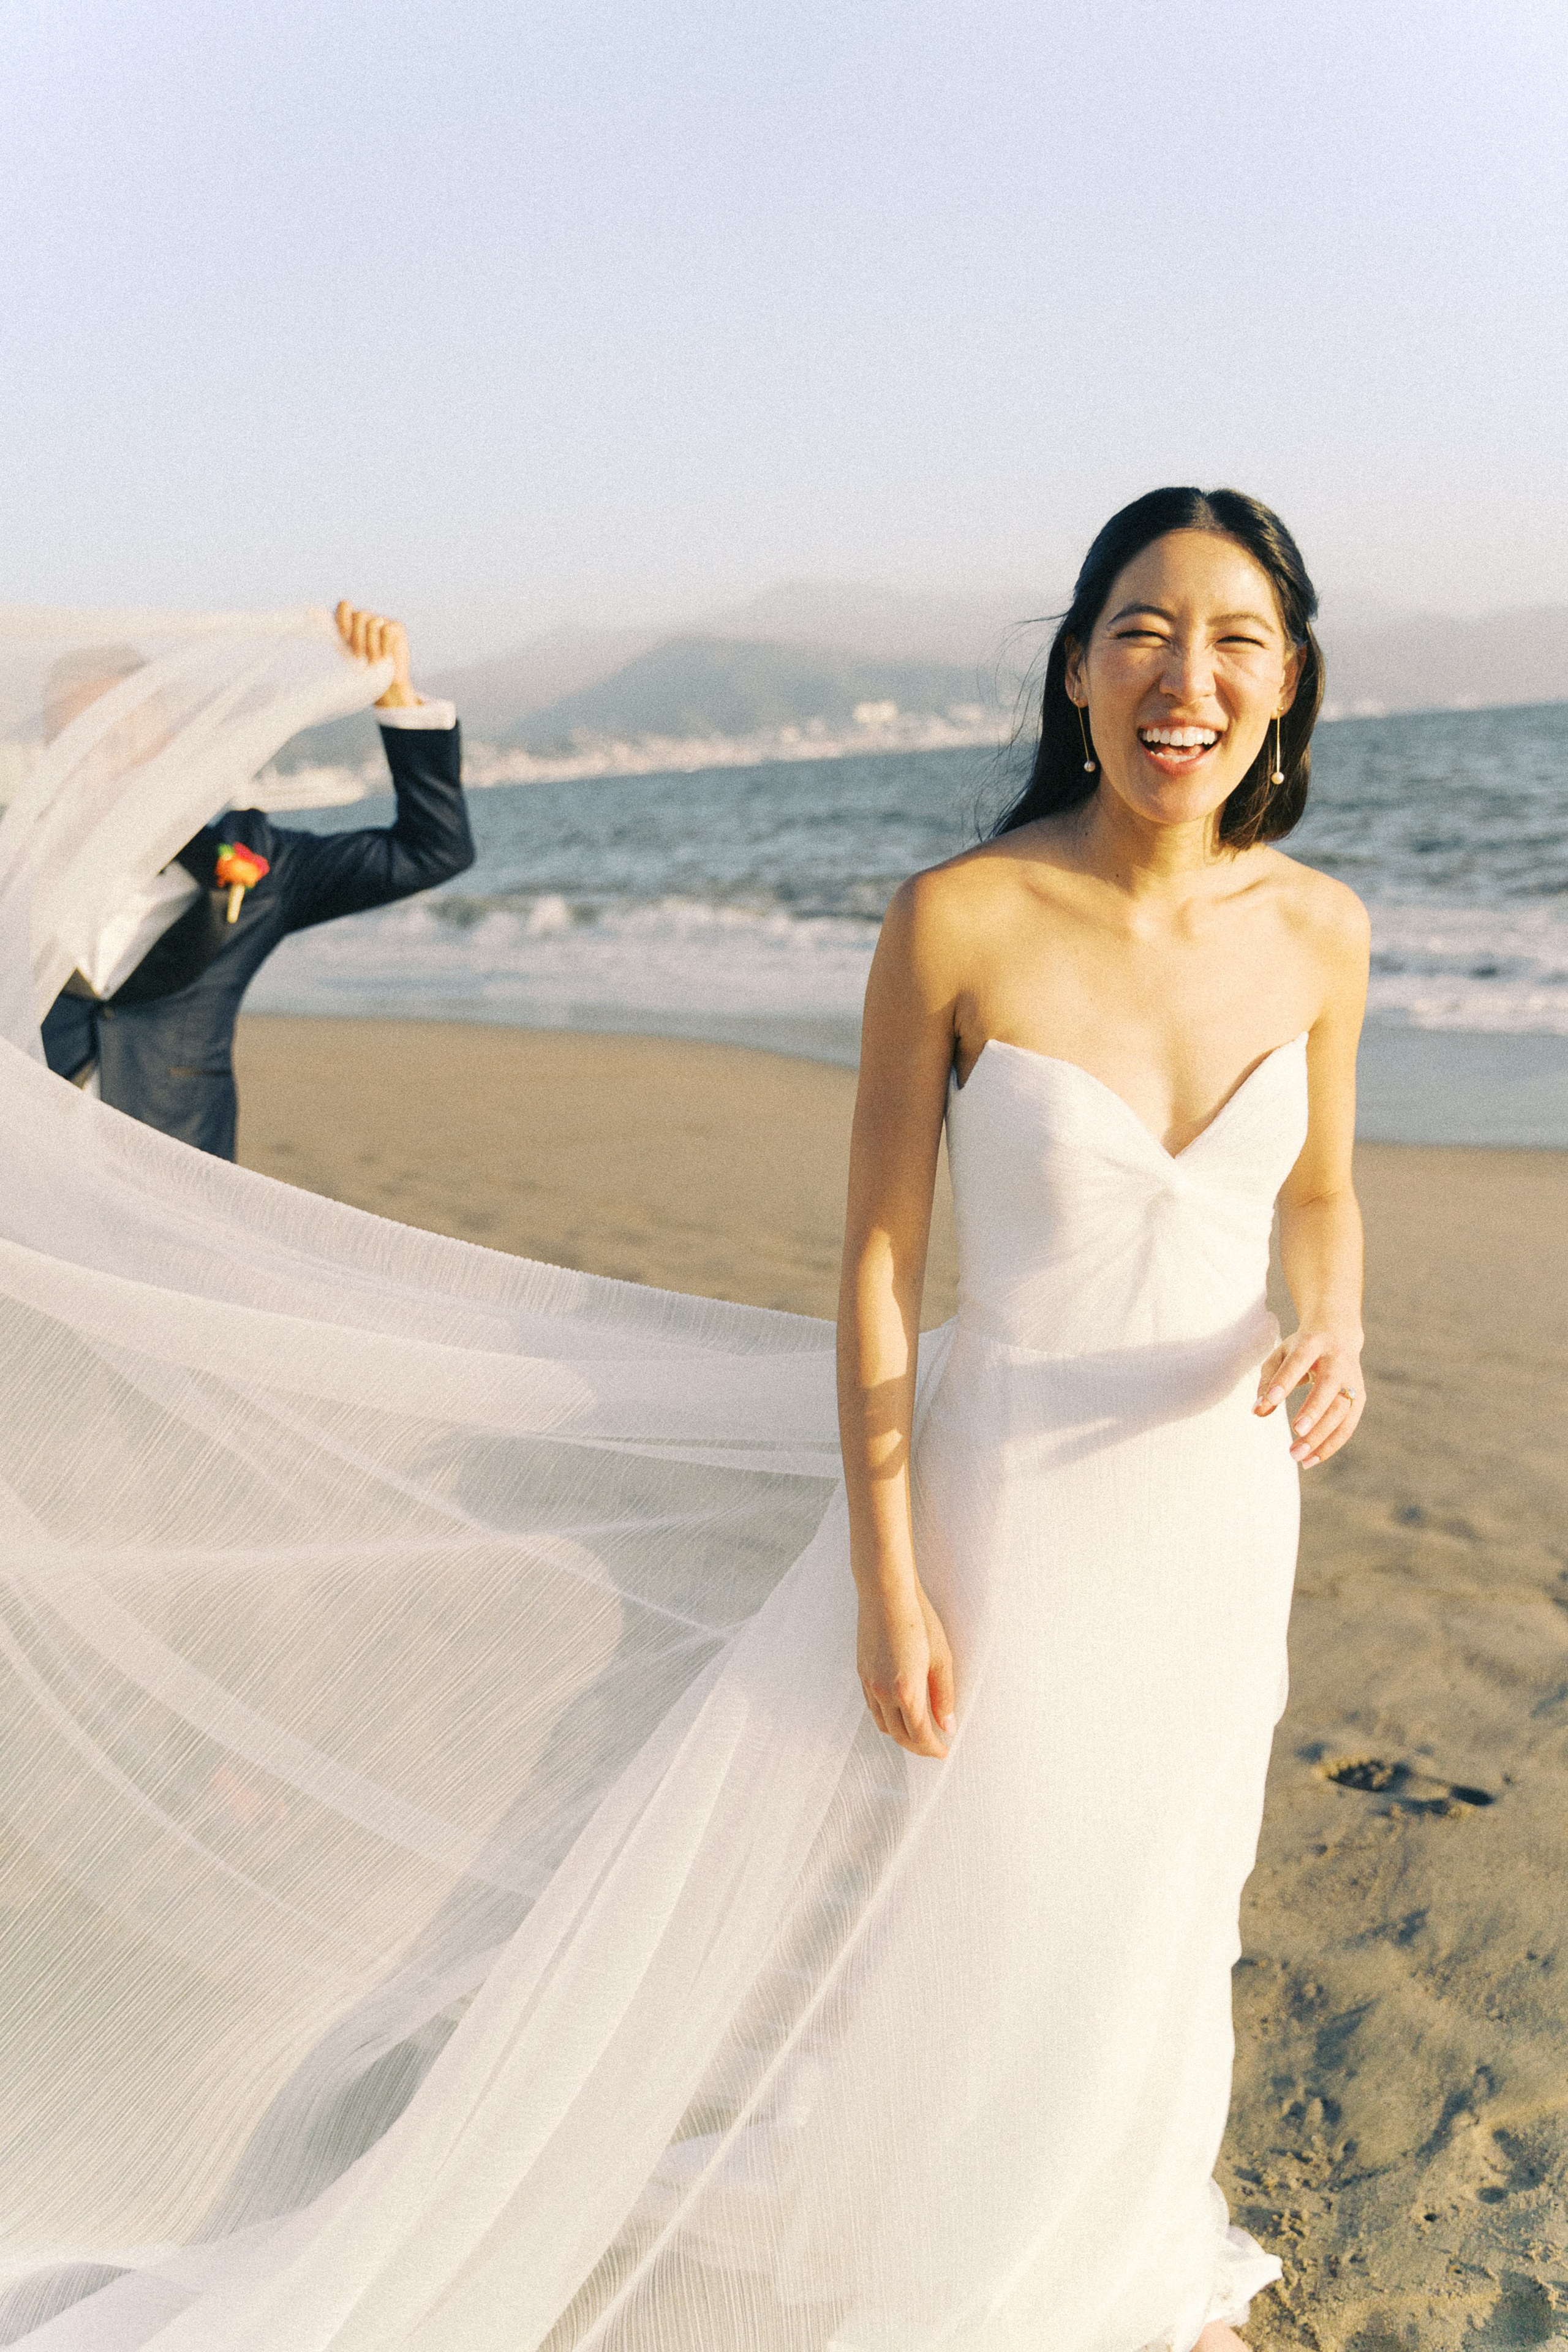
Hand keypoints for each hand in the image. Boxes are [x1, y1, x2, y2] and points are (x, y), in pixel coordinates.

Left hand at [335, 601, 422, 709]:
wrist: (388, 685)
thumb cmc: (362, 674)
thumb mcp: (345, 659)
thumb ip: (336, 644)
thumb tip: (324, 637)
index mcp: (350, 622)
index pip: (345, 606)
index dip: (343, 618)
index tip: (343, 636)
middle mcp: (366, 619)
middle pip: (359, 615)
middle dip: (357, 637)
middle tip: (358, 657)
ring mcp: (382, 621)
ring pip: (373, 623)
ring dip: (371, 644)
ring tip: (373, 662)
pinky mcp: (397, 627)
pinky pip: (387, 630)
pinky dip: (384, 645)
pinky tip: (385, 656)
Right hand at [856, 1577, 955, 1758]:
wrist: (885, 1593)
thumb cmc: (919, 1621)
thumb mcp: (941, 1659)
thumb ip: (944, 1696)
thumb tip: (948, 1726)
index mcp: (906, 1691)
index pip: (920, 1735)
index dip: (933, 1749)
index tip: (945, 1752)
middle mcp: (883, 1692)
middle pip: (899, 1735)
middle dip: (918, 1747)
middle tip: (934, 1747)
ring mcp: (869, 1683)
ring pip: (882, 1724)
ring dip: (900, 1734)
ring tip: (918, 1732)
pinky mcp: (861, 1673)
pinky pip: (872, 1707)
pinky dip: (887, 1717)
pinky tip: (899, 1709)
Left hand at [1254, 1329, 1364, 1466]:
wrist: (1338, 1334)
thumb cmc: (1300, 1349)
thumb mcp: (1279, 1356)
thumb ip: (1267, 1382)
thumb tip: (1258, 1411)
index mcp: (1312, 1343)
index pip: (1298, 1362)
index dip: (1285, 1381)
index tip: (1270, 1401)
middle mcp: (1337, 1360)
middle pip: (1328, 1388)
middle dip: (1313, 1411)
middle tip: (1295, 1432)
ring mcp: (1352, 1379)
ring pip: (1341, 1411)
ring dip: (1321, 1436)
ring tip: (1298, 1457)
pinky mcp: (1360, 1397)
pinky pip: (1348, 1425)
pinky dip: (1331, 1445)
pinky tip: (1312, 1459)